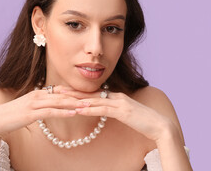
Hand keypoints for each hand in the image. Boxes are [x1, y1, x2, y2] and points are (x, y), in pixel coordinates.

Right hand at [0, 87, 89, 139]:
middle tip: (94, 97)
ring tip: (89, 105)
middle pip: (63, 94)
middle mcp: (38, 95)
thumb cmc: (11, 115)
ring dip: (75, 103)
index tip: (88, 93)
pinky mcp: (32, 113)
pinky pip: (51, 112)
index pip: (60, 90)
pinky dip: (64, 111)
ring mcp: (35, 103)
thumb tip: (48, 107)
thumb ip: (39, 105)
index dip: (75, 92)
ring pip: (59, 102)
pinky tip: (74, 113)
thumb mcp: (27, 107)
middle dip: (80, 96)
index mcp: (38, 93)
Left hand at [54, 88, 172, 141]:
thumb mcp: (125, 113)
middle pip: (89, 93)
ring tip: (62, 99)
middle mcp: (115, 97)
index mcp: (115, 96)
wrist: (160, 126)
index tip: (63, 89)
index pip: (92, 92)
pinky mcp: (122, 112)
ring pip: (93, 99)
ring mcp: (119, 103)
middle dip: (72, 92)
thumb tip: (102, 109)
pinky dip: (89, 109)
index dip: (77, 91)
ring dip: (77, 99)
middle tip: (55, 89)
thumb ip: (113, 109)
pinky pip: (102, 110)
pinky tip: (78, 110)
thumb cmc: (143, 121)